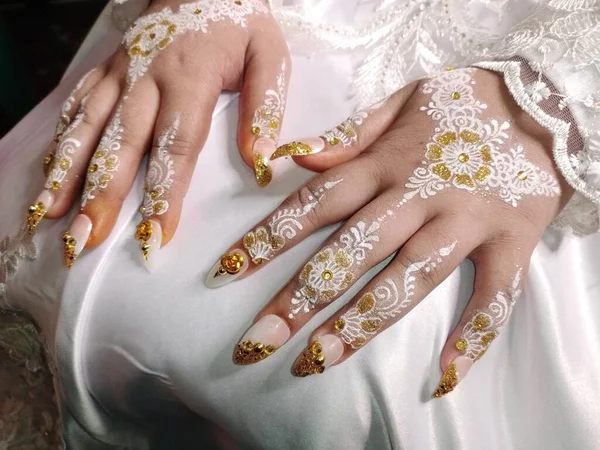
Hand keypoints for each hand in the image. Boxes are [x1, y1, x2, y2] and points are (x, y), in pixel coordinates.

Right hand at [26, 0, 289, 269]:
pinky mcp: (108, 67)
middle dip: (102, 195)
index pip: (176, 146)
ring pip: (87, 127)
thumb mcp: (269, 53)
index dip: (164, 194)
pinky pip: (78, 103)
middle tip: (86, 238)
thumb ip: (265, 105)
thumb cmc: (240, 18)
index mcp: (189, 77)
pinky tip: (49, 170)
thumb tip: (260, 161)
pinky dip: (61, 138)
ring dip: (67, 174)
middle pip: (120, 144)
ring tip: (49, 215)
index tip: (154, 236)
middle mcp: (146, 77)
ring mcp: (120, 72)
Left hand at [206, 67, 571, 395]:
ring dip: (363, 321)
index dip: (269, 237)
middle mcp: (419, 196)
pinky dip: (475, 337)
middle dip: (302, 296)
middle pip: (351, 251)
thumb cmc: (460, 105)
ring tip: (320, 358)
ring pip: (409, 279)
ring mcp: (466, 223)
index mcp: (386, 164)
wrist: (541, 103)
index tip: (229, 270)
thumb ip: (347, 134)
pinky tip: (446, 376)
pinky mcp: (511, 243)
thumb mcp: (400, 101)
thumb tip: (292, 158)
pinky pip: (495, 296)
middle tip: (260, 339)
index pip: (316, 204)